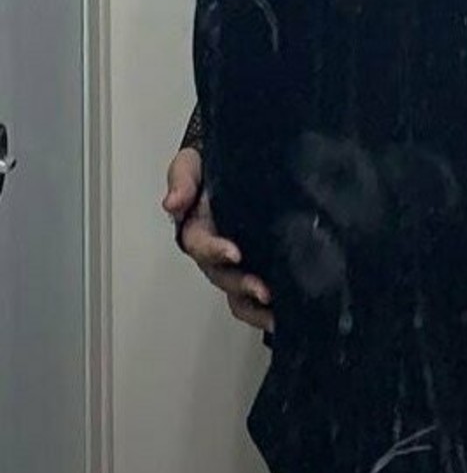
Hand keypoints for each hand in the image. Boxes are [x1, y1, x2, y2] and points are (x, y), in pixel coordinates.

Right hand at [162, 146, 274, 332]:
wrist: (242, 160)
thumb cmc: (213, 163)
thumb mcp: (193, 163)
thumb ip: (182, 178)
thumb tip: (172, 204)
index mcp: (197, 228)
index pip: (200, 244)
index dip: (214, 251)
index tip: (235, 253)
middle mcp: (216, 252)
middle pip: (222, 277)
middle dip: (241, 285)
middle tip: (264, 290)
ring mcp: (239, 263)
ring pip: (239, 295)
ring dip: (255, 307)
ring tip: (277, 312)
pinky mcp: (262, 265)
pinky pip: (259, 297)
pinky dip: (269, 310)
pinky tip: (289, 313)